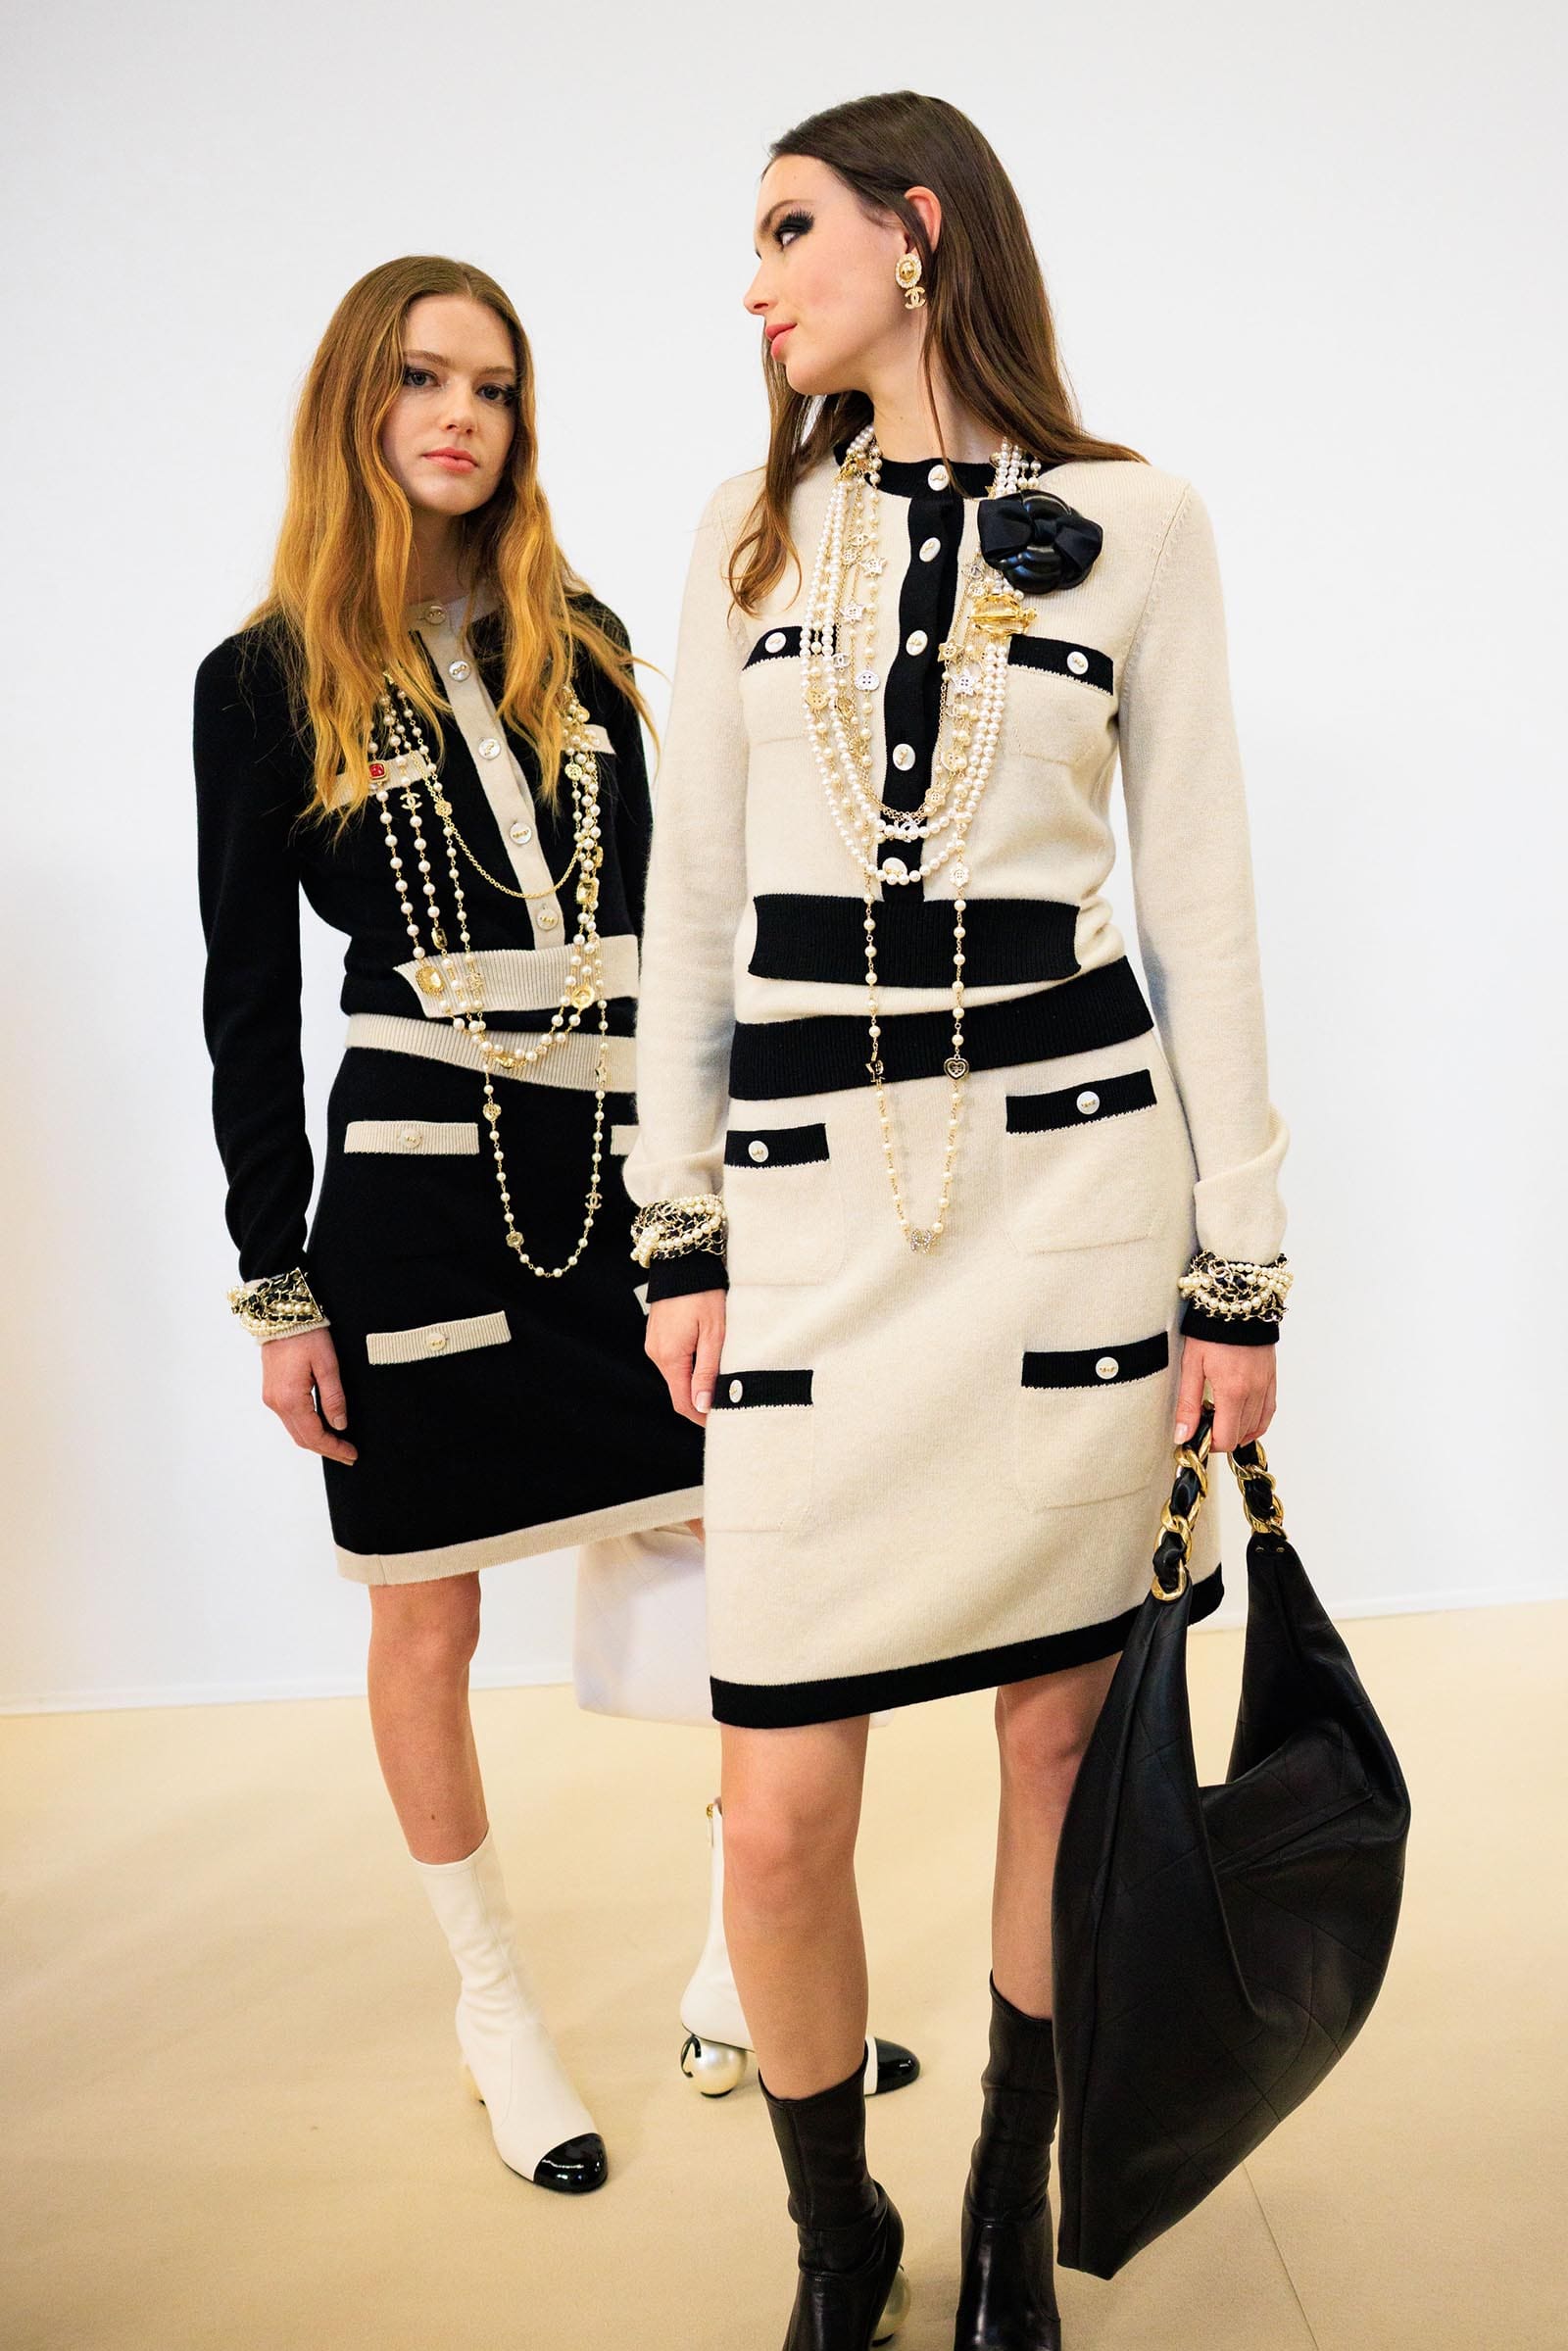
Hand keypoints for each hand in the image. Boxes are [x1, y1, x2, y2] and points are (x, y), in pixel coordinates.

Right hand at [260, 1328, 357, 1463]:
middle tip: (349, 1456)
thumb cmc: (306, 1334)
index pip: (314, 1436)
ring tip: (338, 1445)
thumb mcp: (327, 1364)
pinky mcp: (271, 1391)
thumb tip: (340, 1425)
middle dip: (327, 1450)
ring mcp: (271, 1398)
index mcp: (291, 1399)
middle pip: (302, 1438)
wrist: (280, 1314)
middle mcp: (277, 1403)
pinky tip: (322, 1427)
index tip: (352, 1454)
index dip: (334, 1448)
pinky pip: (289, 1419)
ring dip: (316, 1441)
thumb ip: (334, 1397)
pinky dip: (306, 1428)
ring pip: (295, 1431)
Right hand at [646, 1291, 726, 1426]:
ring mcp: (654, 1344)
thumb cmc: (703, 1294)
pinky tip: (706, 1361)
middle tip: (727, 1403)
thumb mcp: (714, 1335)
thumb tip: (703, 1406)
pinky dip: (689, 1368)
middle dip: (700, 1402)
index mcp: (670, 1357)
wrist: (684, 1263)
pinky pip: (673, 1361)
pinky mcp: (657, 1336)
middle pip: (679, 1391)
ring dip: (696, 1383)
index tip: (722, 1422)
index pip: (683, 1402)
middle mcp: (656, 1354)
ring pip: (676, 1376)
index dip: (701, 1417)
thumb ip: (707, 1372)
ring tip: (721, 1381)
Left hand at [1173, 1337, 1275, 1454]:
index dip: (1210, 1444)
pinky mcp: (1271, 1379)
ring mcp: (1266, 1386)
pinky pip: (1268, 1413)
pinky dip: (1255, 1423)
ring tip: (1218, 1417)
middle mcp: (1254, 1392)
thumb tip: (1183, 1435)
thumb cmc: (1211, 1330)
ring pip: (1255, 1427)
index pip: (1226, 1438)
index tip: (1196, 1437)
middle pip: (1240, 1435)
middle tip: (1203, 1424)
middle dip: (1220, 1436)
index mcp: (1233, 1390)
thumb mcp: (1191, 1364)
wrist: (1237, 1302)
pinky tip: (1241, 1419)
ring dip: (1236, 1430)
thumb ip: (1187, 1403)